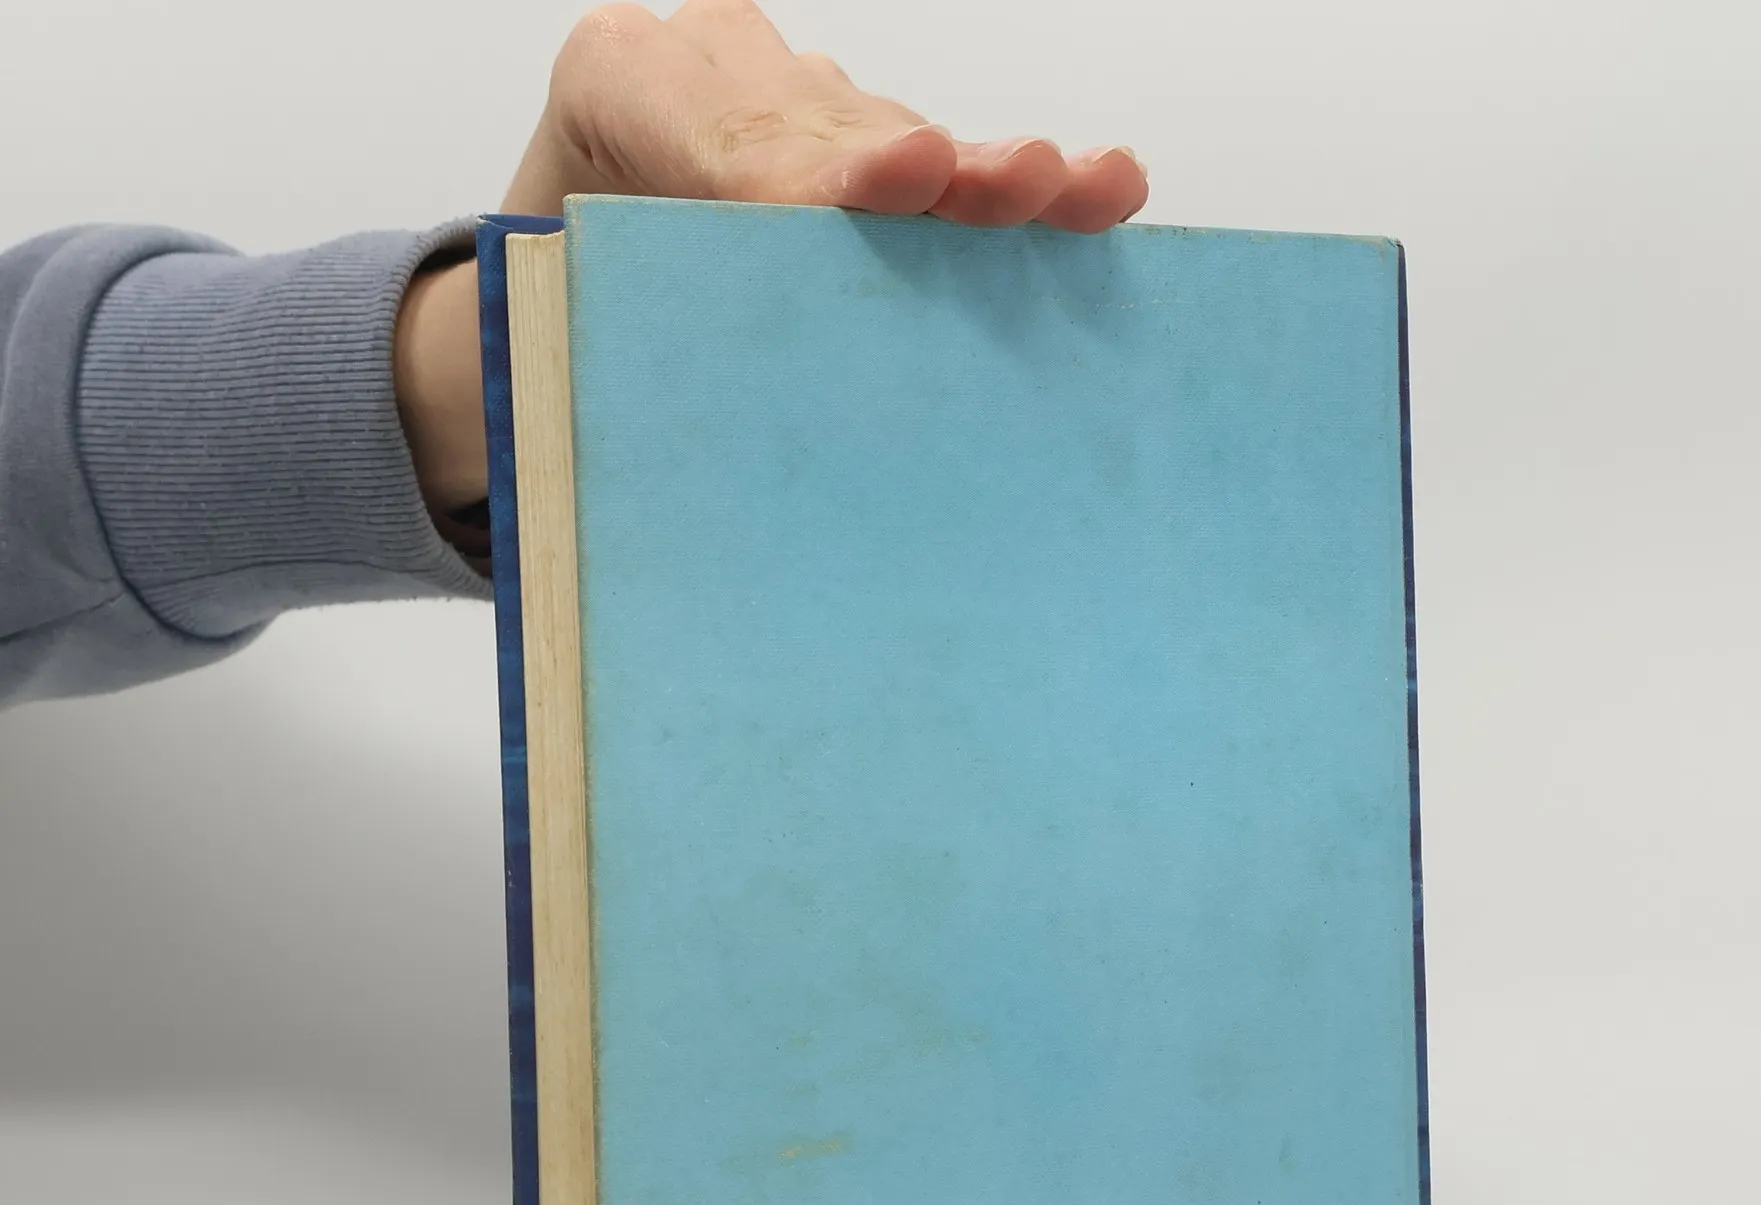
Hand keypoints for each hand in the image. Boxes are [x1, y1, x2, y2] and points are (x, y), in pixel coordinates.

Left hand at [396, 0, 1147, 523]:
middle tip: (984, 183)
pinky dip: (1021, 202)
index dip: (783, 182)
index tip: (843, 202)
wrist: (575, 262)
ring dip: (992, 185)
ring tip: (1074, 188)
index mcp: (620, 83)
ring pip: (908, 150)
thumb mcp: (556, 315)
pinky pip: (947, 175)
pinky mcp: (871, 146)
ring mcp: (811, 99)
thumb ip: (603, 341)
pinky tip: (1105, 192)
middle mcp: (726, 66)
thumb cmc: (562, 309)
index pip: (714, 144)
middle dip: (910, 172)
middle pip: (831, 138)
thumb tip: (643, 482)